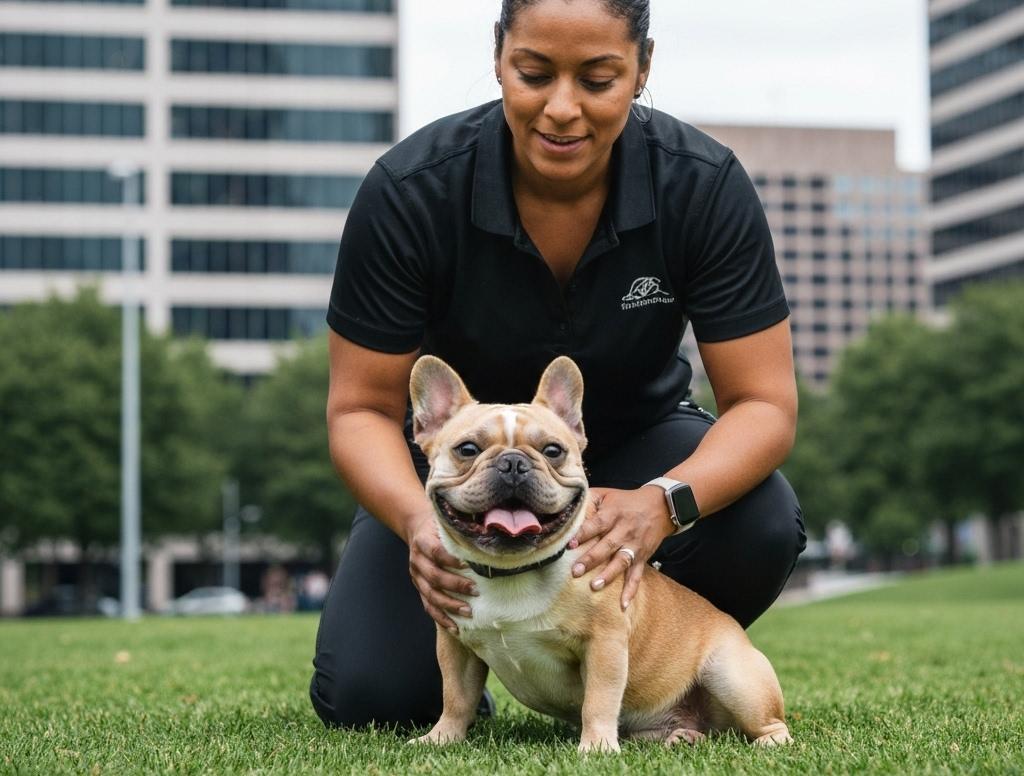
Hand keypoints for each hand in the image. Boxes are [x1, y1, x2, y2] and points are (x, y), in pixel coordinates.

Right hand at [406, 514, 478, 632]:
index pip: (435, 552)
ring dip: (449, 605)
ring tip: (468, 612)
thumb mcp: (444, 521)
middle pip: (434, 576)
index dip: (450, 559)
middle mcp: (417, 560)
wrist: (416, 528)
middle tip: (476, 590)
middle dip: (455, 585)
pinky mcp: (419, 588)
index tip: (468, 565)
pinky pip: (428, 606)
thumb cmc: (437, 525)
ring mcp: (416, 576)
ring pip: (430, 595)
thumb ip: (459, 528)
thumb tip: (487, 533)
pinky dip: (441, 618)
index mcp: (422, 541)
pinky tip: (455, 627)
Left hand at [569, 486, 672, 609]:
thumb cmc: (627, 501)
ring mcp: (635, 545)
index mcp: (613, 514)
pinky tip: (623, 605)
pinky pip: (637, 575)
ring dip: (609, 575)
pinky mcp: (643, 557)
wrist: (661, 505)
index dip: (583, 534)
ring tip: (595, 587)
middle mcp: (624, 530)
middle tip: (575, 571)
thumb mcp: (607, 494)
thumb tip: (565, 508)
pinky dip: (631, 590)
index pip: (596, 524)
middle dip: (591, 559)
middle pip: (607, 545)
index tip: (570, 544)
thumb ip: (588, 500)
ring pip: (621, 562)